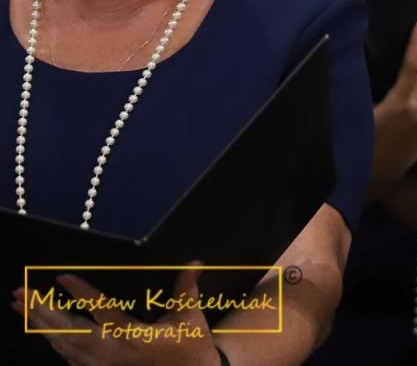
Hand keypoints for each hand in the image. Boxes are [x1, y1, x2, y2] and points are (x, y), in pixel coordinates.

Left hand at [12, 266, 219, 363]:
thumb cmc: (189, 347)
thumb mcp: (189, 318)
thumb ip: (186, 290)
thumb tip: (195, 263)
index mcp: (132, 337)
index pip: (102, 310)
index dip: (82, 294)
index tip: (61, 278)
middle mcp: (109, 353)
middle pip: (68, 329)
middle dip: (42, 310)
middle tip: (20, 292)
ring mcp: (99, 365)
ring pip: (61, 343)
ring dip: (39, 324)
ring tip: (20, 305)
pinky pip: (65, 355)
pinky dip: (49, 339)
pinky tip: (39, 327)